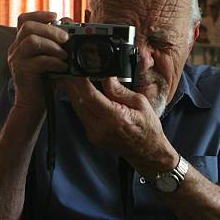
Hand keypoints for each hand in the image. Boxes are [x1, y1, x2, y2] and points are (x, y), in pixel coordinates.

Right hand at [8, 12, 69, 111]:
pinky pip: (38, 60)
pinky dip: (54, 61)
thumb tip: (71, 25)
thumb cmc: (46, 81)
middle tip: (66, 38)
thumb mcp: (54, 58)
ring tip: (65, 55)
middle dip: (50, 29)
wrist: (34, 104)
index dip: (40, 14)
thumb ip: (59, 44)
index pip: (24, 19)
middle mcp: (16, 48)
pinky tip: (63, 67)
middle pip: (28, 26)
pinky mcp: (21, 71)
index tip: (56, 16)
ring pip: (31, 40)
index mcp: (22, 42)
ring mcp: (16, 59)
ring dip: (52, 45)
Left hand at [57, 76, 177, 176]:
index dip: (79, 81)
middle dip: (73, 85)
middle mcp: (101, 128)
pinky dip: (83, 104)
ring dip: (76, 93)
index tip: (77, 69)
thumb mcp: (140, 103)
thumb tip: (106, 76)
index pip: (89, 96)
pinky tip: (87, 96)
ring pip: (78, 109)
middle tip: (72, 71)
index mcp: (115, 118)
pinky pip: (83, 116)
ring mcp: (94, 135)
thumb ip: (120, 90)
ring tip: (77, 80)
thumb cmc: (147, 127)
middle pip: (78, 101)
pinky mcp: (92, 137)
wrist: (147, 151)